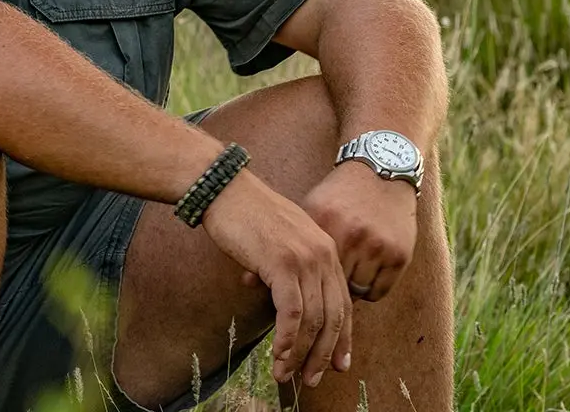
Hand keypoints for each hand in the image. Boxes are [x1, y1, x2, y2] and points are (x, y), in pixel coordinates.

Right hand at [201, 171, 352, 388]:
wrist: (226, 189)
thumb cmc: (246, 214)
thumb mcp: (280, 242)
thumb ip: (290, 270)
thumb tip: (285, 306)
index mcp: (326, 249)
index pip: (343, 302)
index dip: (342, 338)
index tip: (338, 364)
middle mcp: (323, 254)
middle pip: (334, 316)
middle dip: (324, 354)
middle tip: (312, 379)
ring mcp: (305, 258)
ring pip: (314, 320)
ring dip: (300, 354)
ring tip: (286, 374)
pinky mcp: (283, 263)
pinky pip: (292, 313)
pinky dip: (287, 339)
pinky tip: (278, 354)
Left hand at [305, 160, 418, 302]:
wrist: (382, 172)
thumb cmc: (342, 194)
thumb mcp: (313, 206)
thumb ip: (291, 240)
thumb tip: (254, 279)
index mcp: (325, 222)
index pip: (308, 271)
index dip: (305, 281)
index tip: (305, 284)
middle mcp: (352, 235)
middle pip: (332, 285)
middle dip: (328, 288)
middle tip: (327, 283)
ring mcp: (377, 246)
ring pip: (357, 291)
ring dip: (351, 288)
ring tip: (347, 275)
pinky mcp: (399, 255)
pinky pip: (379, 291)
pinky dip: (371, 289)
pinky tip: (366, 275)